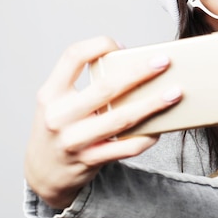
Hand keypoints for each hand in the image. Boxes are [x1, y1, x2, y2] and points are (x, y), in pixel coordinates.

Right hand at [24, 36, 181, 208]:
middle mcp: (59, 115)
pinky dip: (146, 136)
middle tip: (163, 62)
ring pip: (121, 118)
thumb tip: (134, 69)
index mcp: (51, 93)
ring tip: (174, 93)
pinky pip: (126, 147)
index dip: (98, 45)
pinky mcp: (89, 160)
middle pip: (105, 87)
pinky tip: (160, 128)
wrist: (43, 173)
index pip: (73, 57)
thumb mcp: (59, 103)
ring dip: (152, 104)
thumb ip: (85, 86)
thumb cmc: (59, 129)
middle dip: (139, 72)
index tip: (121, 46)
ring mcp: (74, 140)